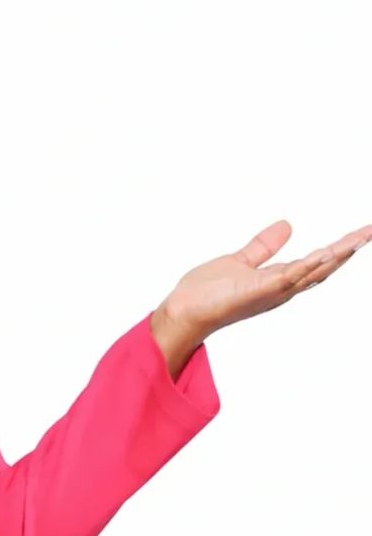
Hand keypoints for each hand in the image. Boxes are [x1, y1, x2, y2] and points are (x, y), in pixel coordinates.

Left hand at [159, 219, 371, 341]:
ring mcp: (269, 291)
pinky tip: (321, 254)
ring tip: (357, 239)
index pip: (316, 262)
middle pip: (322, 268)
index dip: (340, 249)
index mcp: (278, 280)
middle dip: (347, 250)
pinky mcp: (255, 292)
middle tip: (369, 231)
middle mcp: (280, 288)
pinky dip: (304, 267)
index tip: (362, 233)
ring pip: (309, 272)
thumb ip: (264, 246)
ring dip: (334, 257)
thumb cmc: (207, 292)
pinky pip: (284, 278)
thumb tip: (288, 225)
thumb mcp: (240, 260)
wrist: (183, 310)